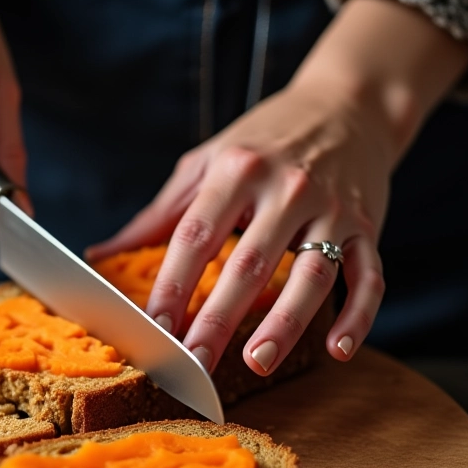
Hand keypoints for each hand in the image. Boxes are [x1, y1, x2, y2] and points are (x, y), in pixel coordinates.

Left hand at [87, 0, 467, 375]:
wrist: (348, 104)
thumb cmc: (266, 140)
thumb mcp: (207, 162)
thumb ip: (160, 213)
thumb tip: (99, 254)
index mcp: (238, 171)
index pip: (196, 237)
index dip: (172, 285)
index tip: (153, 328)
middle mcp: (288, 188)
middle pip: (249, 263)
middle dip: (218, 318)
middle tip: (194, 362)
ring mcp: (333, 209)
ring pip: (312, 274)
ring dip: (285, 323)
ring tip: (256, 361)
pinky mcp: (368, 227)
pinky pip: (369, 276)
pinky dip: (358, 315)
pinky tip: (338, 351)